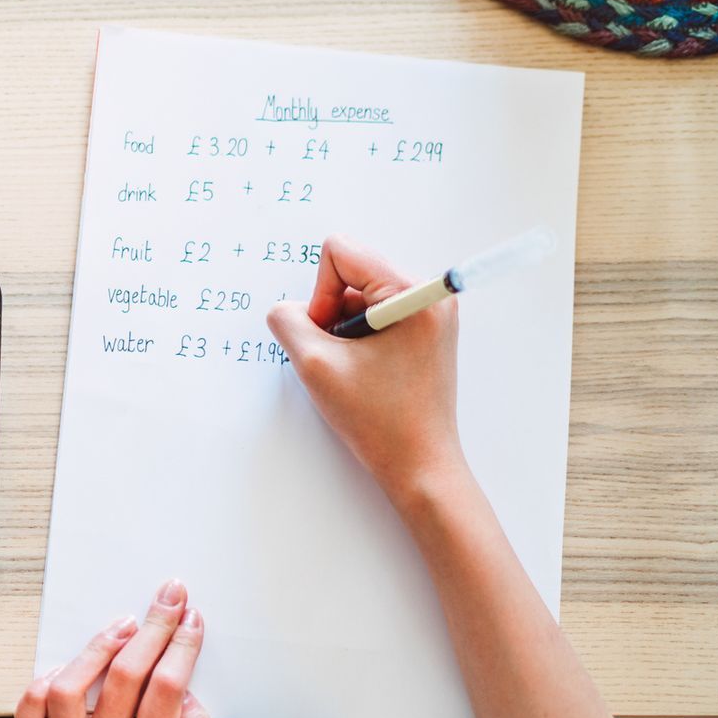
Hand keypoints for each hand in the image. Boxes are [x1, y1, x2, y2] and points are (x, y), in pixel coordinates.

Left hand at [17, 579, 219, 717]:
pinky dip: (41, 684)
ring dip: (96, 650)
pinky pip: (27, 714)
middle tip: (167, 600)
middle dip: (152, 630)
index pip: (165, 693)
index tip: (190, 620)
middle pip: (123, 679)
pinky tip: (69, 666)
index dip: (180, 648)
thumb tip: (186, 692)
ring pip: (68, 689)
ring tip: (123, 627)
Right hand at [265, 234, 464, 501]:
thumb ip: (288, 322)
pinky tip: (364, 372)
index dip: (318, 294)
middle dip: (331, 313)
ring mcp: (429, 314)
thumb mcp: (315, 365)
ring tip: (353, 369)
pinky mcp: (423, 332)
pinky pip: (374, 315)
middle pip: (351, 273)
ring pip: (359, 296)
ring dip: (343, 330)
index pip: (341, 252)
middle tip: (340, 358)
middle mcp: (428, 295)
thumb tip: (287, 309)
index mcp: (412, 293)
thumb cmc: (378, 420)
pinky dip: (357, 339)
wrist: (419, 465)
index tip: (329, 337)